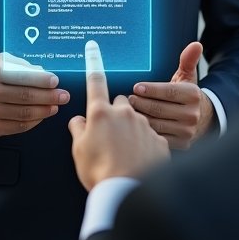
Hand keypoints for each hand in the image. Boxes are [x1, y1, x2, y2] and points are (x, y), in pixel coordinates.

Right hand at [0, 52, 69, 137]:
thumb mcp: (2, 61)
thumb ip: (22, 65)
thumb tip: (45, 74)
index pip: (23, 77)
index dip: (42, 80)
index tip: (55, 81)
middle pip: (26, 97)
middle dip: (49, 97)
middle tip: (63, 96)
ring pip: (24, 114)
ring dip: (44, 111)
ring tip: (55, 106)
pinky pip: (18, 127)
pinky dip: (34, 122)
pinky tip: (42, 115)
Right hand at [68, 41, 168, 190]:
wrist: (128, 193)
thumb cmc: (99, 173)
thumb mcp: (78, 151)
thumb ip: (78, 130)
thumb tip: (80, 120)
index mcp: (101, 113)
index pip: (95, 81)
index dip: (93, 62)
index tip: (92, 46)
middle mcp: (124, 114)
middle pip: (120, 102)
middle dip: (116, 113)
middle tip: (110, 136)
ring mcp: (144, 126)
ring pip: (136, 121)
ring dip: (131, 132)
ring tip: (125, 156)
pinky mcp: (159, 141)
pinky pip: (150, 139)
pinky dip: (145, 147)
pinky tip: (139, 163)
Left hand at [129, 41, 216, 149]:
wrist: (203, 120)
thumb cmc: (187, 96)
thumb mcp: (187, 77)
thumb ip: (187, 60)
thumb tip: (196, 44)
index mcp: (193, 95)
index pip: (168, 91)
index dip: (150, 90)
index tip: (136, 87)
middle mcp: (192, 114)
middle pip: (159, 109)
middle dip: (140, 103)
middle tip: (128, 99)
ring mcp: (187, 131)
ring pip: (156, 124)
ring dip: (140, 118)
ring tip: (129, 111)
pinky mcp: (181, 144)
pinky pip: (158, 137)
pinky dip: (145, 132)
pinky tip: (136, 126)